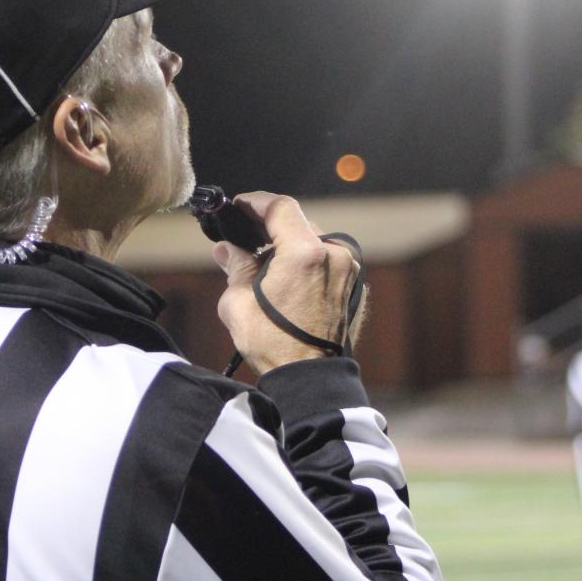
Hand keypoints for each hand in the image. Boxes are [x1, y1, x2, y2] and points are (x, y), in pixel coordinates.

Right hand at [211, 191, 365, 376]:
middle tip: (246, 235)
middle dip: (270, 226)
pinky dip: (308, 262)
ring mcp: (349, 271)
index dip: (256, 202)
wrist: (311, 379)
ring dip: (290, 245)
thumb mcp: (239, 302)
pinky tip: (288, 278)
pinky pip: (329, 262)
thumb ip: (235, 266)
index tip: (240, 205)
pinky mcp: (354, 287)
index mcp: (305, 252)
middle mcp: (335, 255)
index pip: (281, 207)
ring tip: (264, 262)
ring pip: (315, 242)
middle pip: (299, 224)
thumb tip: (227, 249)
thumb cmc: (274, 344)